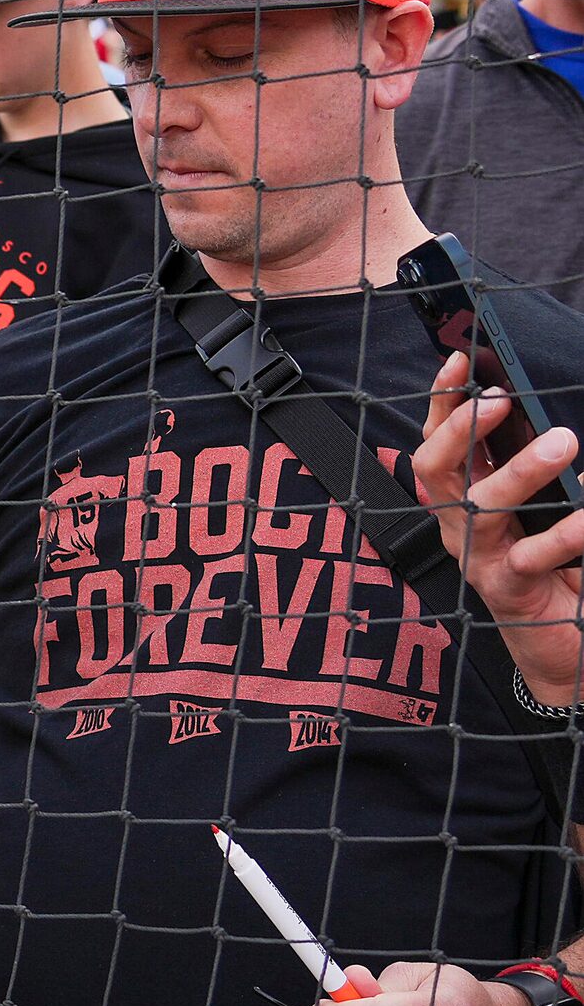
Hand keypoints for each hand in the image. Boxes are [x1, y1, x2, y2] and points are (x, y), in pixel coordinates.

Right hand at [413, 351, 583, 704]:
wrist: (562, 644)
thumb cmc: (554, 568)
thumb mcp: (540, 510)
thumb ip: (535, 474)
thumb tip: (554, 428)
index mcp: (463, 498)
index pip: (437, 440)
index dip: (442, 401)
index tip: (460, 361)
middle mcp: (458, 524)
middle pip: (436, 468)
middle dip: (462, 428)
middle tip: (501, 397)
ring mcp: (477, 556)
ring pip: (481, 506)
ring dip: (520, 470)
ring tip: (564, 442)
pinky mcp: (506, 588)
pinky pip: (535, 555)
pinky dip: (570, 533)